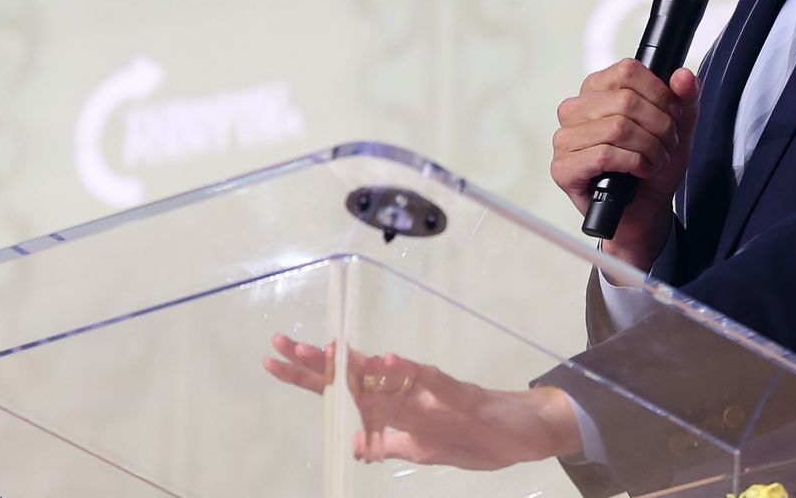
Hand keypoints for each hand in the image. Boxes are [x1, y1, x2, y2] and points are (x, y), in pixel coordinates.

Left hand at [263, 335, 581, 469]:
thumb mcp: (423, 451)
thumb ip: (391, 443)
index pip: (342, 389)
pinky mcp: (459, 394)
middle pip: (353, 375)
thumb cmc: (473, 437)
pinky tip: (385, 361)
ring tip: (324, 350)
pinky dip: (407, 371)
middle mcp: (406, 391)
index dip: (308, 376)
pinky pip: (430, 381)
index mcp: (395, 406)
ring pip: (385, 374)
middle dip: (316, 362)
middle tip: (280, 343)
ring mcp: (431, 391)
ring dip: (354, 363)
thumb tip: (357, 445)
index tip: (274, 360)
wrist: (521, 434)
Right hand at [552, 60, 698, 271]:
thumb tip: (683, 75)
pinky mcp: (563, 168)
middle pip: (626, 100)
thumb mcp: (679, 127)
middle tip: (666, 144)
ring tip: (655, 159)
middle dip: (658, 125)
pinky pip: (604, 154)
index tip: (673, 113)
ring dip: (648, 147)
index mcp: (596, 90)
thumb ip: (686, 98)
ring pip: (617, 127)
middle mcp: (574, 110)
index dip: (659, 93)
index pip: (627, 70)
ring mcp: (564, 139)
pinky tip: (640, 171)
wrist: (645, 209)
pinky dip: (632, 163)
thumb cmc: (653, 165)